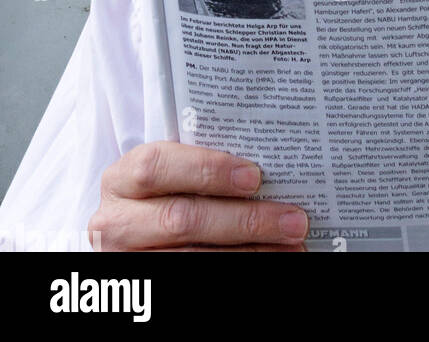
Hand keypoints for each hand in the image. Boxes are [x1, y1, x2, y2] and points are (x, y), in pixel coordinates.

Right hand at [88, 142, 308, 251]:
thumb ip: (201, 164)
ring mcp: (129, 258)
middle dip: (244, 220)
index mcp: (122, 180)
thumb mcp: (169, 173)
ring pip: (192, 257)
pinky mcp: (148, 281)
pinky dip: (238, 265)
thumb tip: (270, 164)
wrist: (134, 233)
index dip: (206, 169)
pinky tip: (269, 258)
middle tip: (293, 219)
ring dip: (250, 251)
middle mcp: (117, 222)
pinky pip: (194, 273)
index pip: (156, 167)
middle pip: (182, 219)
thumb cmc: (164, 193)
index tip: (254, 176)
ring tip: (291, 243)